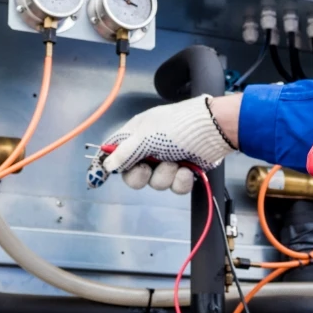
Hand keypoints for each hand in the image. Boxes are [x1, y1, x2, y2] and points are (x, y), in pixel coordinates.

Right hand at [87, 94, 236, 191]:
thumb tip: (106, 166)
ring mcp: (167, 161)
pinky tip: (188, 169)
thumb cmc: (177, 126)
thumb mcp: (146, 136)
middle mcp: (149, 149)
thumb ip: (124, 153)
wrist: (214, 129)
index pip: (114, 150)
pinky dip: (181, 180)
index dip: (107, 164)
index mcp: (136, 134)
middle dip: (141, 175)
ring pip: (155, 183)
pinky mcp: (184, 172)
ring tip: (177, 162)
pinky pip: (174, 186)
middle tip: (148, 167)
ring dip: (165, 175)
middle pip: (132, 174)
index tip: (98, 179)